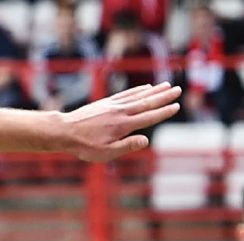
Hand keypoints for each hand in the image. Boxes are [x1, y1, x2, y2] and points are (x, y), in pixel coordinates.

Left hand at [57, 83, 182, 160]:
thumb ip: (126, 146)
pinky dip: (138, 90)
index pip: (148, 117)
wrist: (64, 131)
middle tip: (178, 89)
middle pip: (147, 102)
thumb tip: (145, 141)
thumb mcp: (104, 153)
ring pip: (138, 95)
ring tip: (167, 85)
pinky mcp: (106, 102)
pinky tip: (146, 87)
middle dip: (164, 97)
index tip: (176, 106)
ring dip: (154, 90)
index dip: (163, 112)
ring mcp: (113, 105)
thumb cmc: (84, 146)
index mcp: (123, 125)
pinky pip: (126, 94)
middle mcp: (120, 112)